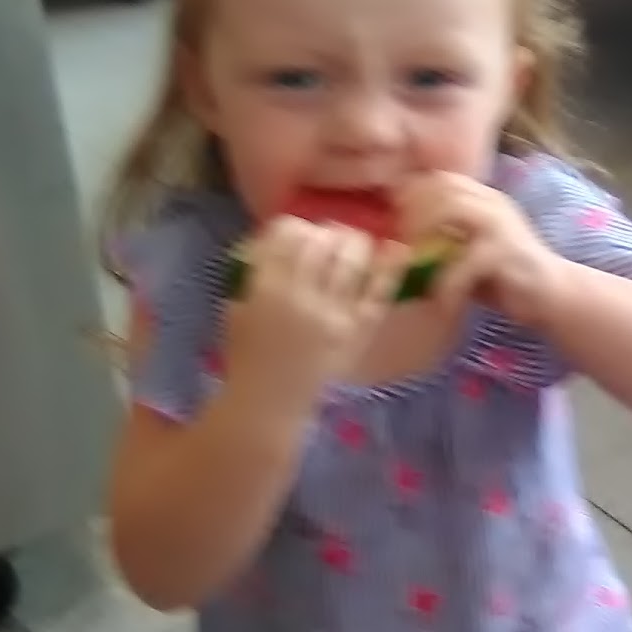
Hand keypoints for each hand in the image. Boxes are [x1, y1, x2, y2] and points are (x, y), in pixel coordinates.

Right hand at [224, 219, 404, 421]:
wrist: (269, 405)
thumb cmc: (247, 360)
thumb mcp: (236, 312)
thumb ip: (253, 277)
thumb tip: (271, 243)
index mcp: (265, 289)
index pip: (286, 236)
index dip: (295, 226)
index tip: (299, 231)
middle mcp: (301, 296)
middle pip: (321, 241)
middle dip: (327, 232)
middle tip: (331, 236)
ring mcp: (333, 313)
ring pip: (352, 259)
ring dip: (355, 242)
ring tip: (355, 243)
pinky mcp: (357, 331)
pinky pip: (378, 292)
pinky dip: (389, 268)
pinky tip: (395, 250)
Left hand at [396, 174, 560, 329]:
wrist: (553, 295)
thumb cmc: (505, 276)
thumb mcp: (470, 250)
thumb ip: (445, 238)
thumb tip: (399, 240)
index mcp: (485, 199)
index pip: (442, 178)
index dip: (413, 193)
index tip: (395, 219)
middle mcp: (493, 204)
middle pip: (443, 187)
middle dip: (414, 212)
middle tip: (401, 243)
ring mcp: (501, 225)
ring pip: (452, 209)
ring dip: (425, 236)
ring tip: (415, 264)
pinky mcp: (506, 253)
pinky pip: (465, 261)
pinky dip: (446, 282)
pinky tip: (439, 299)